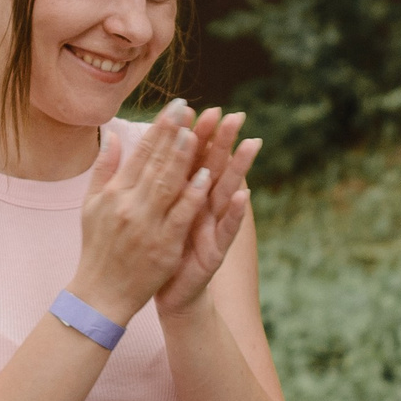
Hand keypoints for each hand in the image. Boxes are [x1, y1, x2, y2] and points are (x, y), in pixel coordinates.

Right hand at [68, 100, 212, 322]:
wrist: (100, 294)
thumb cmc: (98, 247)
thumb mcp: (91, 206)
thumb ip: (104, 169)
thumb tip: (111, 135)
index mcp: (114, 192)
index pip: (140, 153)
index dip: (160, 128)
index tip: (178, 107)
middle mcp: (128, 205)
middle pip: (155, 163)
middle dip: (174, 134)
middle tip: (192, 109)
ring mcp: (146, 225)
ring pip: (168, 185)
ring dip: (183, 158)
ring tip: (198, 133)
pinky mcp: (162, 246)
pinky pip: (180, 216)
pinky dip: (193, 195)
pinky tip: (206, 176)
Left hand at [157, 107, 259, 319]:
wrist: (166, 293)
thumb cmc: (158, 251)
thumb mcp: (154, 213)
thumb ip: (154, 182)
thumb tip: (148, 152)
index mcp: (183, 195)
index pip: (189, 158)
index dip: (194, 134)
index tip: (197, 106)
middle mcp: (202, 206)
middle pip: (212, 168)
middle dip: (222, 142)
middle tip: (234, 115)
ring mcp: (212, 227)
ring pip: (227, 192)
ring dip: (239, 169)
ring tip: (252, 144)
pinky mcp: (216, 251)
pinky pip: (227, 229)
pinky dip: (236, 213)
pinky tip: (245, 195)